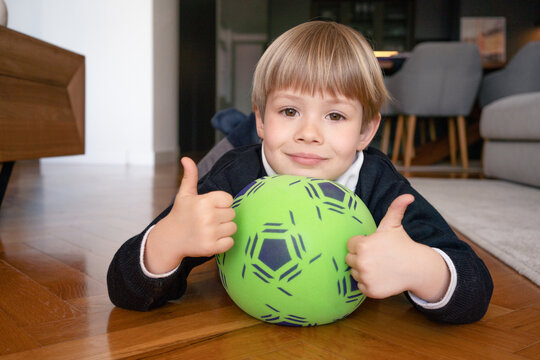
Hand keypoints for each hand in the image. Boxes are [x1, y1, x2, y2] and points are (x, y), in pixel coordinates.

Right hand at [144, 157, 235, 273]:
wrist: (170, 239)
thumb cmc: (181, 214)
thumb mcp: (185, 194)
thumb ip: (190, 176)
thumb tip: (186, 158)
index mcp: (204, 201)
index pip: (229, 199)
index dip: (221, 204)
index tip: (210, 207)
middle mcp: (208, 217)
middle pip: (232, 214)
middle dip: (223, 216)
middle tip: (209, 220)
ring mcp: (210, 233)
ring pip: (233, 228)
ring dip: (224, 229)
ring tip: (210, 229)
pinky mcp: (211, 247)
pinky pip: (230, 242)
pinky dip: (224, 242)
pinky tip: (212, 239)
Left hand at [345, 194, 449, 300]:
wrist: (417, 268)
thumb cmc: (402, 244)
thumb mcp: (394, 225)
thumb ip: (395, 208)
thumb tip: (408, 195)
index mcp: (362, 246)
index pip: (350, 245)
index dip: (361, 244)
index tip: (373, 245)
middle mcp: (362, 262)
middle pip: (349, 259)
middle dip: (360, 257)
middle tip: (376, 256)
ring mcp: (365, 278)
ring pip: (354, 272)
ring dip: (363, 270)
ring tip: (379, 265)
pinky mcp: (370, 291)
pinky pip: (360, 285)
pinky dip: (367, 282)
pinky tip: (380, 276)